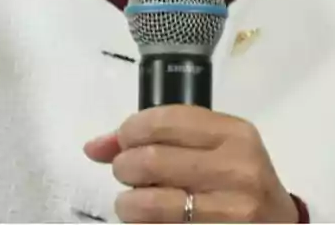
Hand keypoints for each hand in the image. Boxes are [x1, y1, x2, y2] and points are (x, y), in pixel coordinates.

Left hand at [84, 105, 298, 223]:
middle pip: (150, 160)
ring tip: (134, 203)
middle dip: (124, 167)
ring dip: (127, 204)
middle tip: (127, 174)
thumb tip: (95, 146)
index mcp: (235, 134)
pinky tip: (151, 222)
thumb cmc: (239, 180)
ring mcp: (232, 211)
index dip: (130, 130)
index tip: (123, 142)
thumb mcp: (214, 148)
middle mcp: (237, 168)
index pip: (165, 120)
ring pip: (148, 203)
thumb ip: (162, 138)